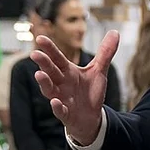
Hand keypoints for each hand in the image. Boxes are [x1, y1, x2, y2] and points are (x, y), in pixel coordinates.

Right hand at [31, 30, 118, 144]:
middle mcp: (61, 83)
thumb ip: (105, 53)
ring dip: (44, 83)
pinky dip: (57, 106)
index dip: (49, 49)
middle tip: (35, 54)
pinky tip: (55, 102)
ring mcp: (61, 98)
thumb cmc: (90, 92)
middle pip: (50, 71)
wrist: (91, 118)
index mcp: (67, 71)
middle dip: (43, 63)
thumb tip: (115, 32)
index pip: (57, 58)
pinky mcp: (66, 114)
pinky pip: (60, 110)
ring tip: (39, 74)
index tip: (40, 38)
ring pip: (49, 90)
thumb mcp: (99, 71)